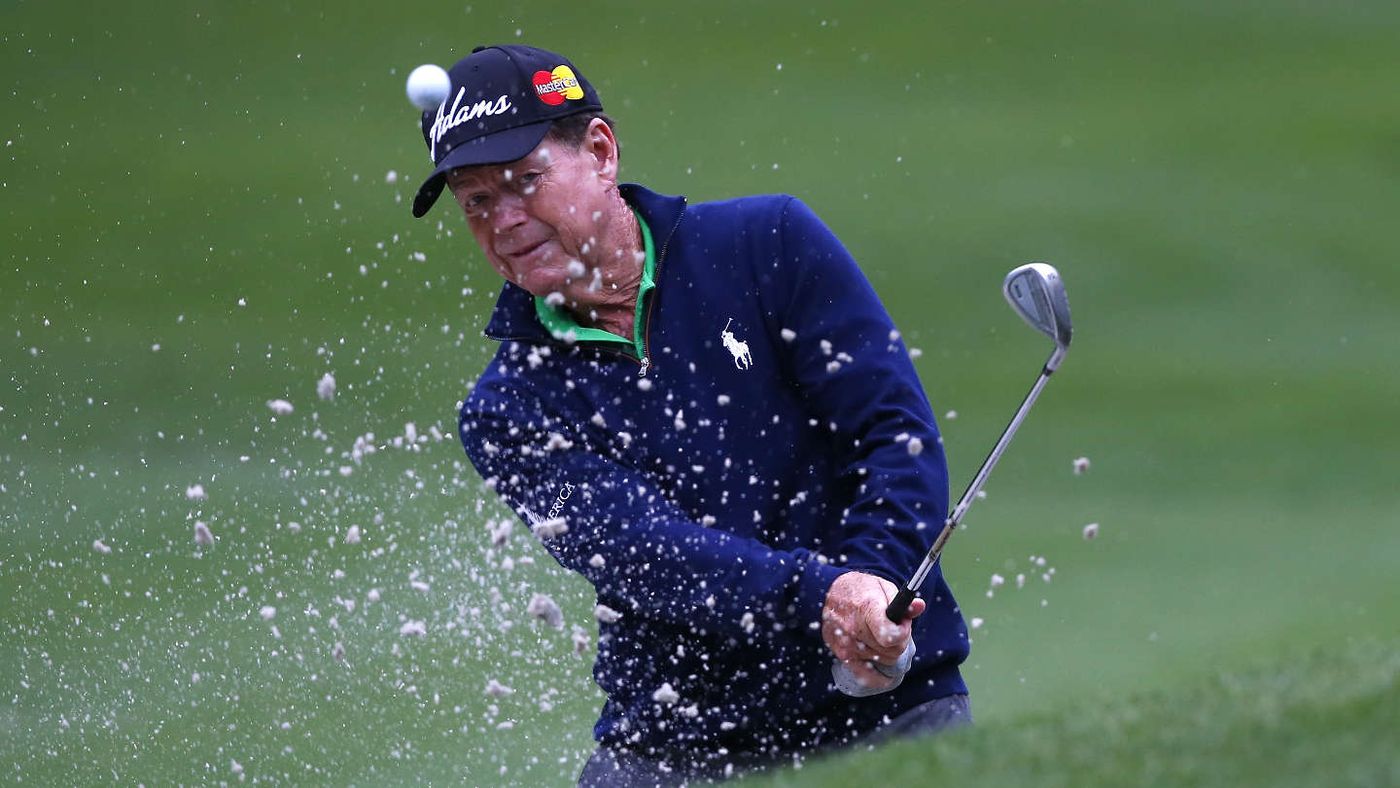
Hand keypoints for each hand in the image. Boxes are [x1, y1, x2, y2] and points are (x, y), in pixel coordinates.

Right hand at [822, 571, 925, 690]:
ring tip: (883, 635)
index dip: (904, 632)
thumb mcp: (884, 587)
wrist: (832, 592)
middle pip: (892, 650)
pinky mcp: (842, 655)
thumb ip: (903, 602)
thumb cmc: (862, 589)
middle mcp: (854, 628)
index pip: (891, 636)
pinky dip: (879, 678)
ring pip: (885, 660)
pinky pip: (866, 676)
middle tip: (895, 627)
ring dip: (889, 651)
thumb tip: (919, 606)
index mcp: (866, 609)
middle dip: (900, 640)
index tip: (903, 623)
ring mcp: (847, 644)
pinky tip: (886, 676)